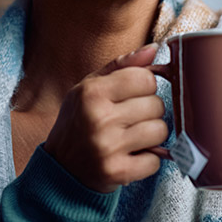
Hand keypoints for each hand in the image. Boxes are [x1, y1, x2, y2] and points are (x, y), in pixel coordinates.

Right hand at [43, 45, 169, 192]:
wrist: (60, 168)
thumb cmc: (79, 122)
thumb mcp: (89, 88)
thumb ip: (121, 67)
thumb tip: (154, 50)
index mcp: (92, 92)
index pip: (146, 79)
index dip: (144, 87)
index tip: (131, 96)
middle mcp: (99, 118)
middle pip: (157, 105)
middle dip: (148, 111)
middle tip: (129, 119)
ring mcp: (108, 147)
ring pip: (160, 131)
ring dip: (151, 135)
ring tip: (131, 137)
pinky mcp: (118, 172)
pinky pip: (156, 160)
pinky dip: (147, 160)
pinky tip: (130, 156)